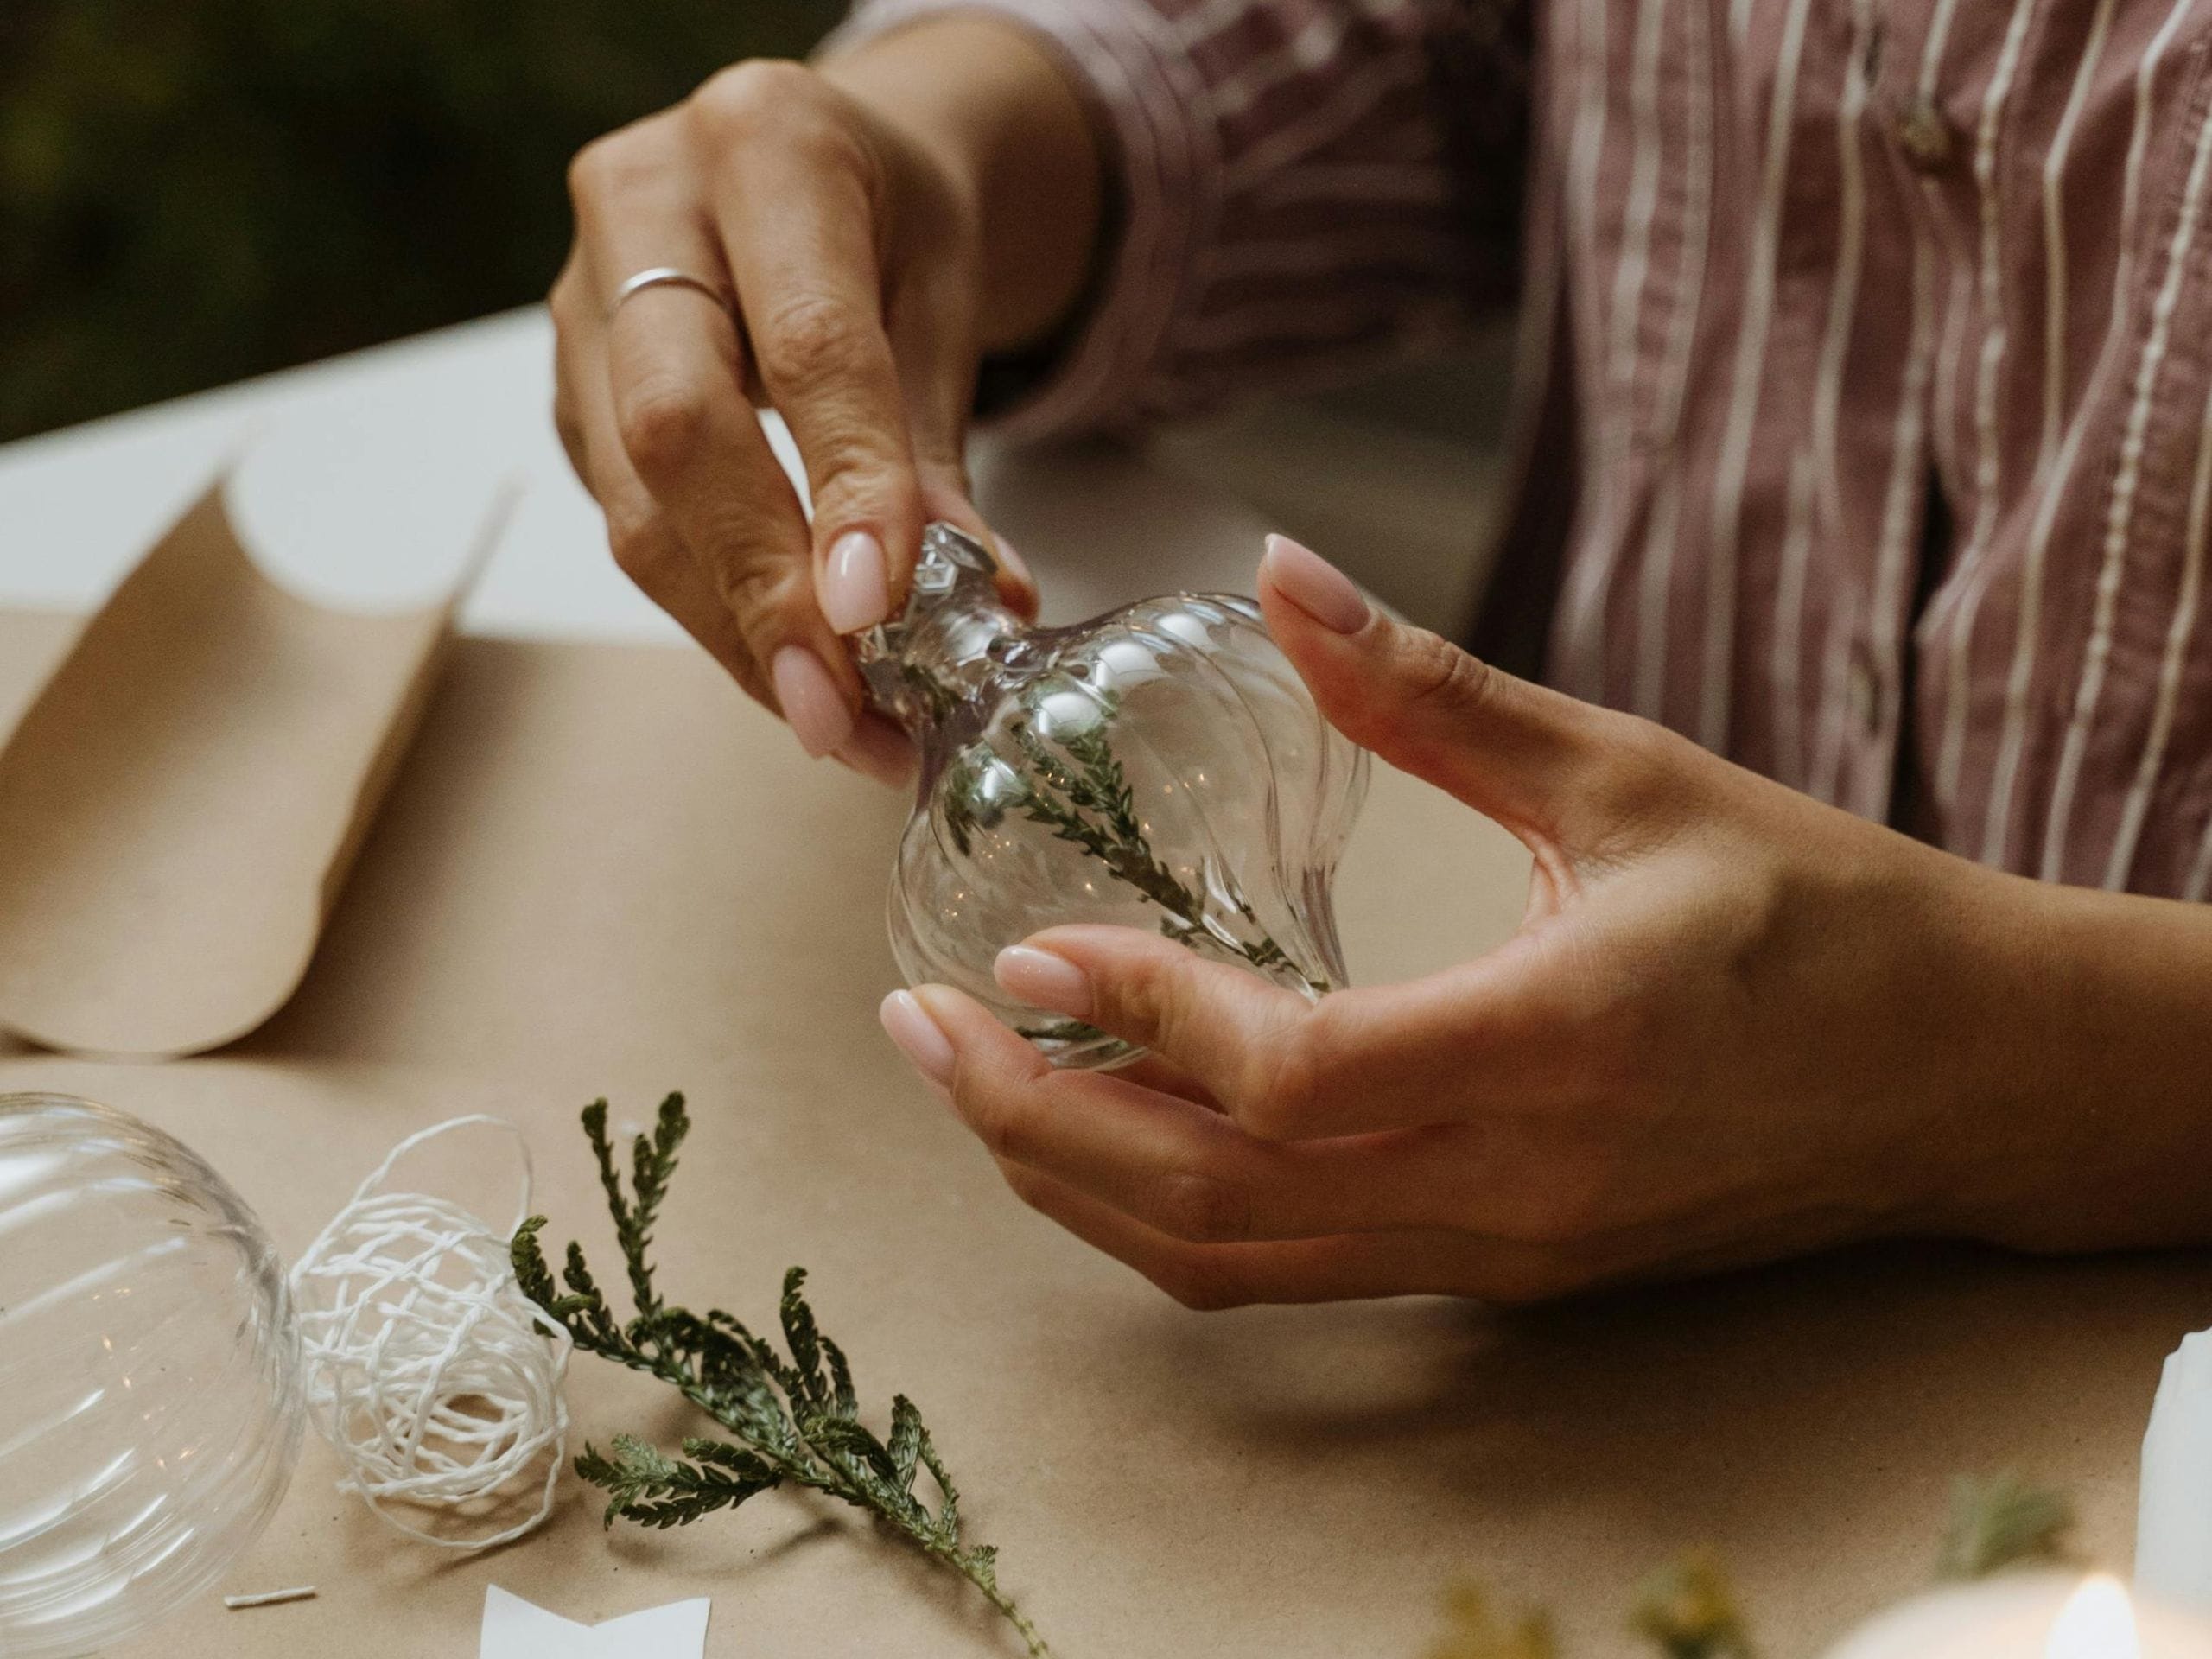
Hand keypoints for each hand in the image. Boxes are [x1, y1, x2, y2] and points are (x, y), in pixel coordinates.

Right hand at [548, 23, 1099, 780]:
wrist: (814, 163)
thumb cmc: (889, 219)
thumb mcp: (945, 295)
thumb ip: (937, 448)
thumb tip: (976, 603)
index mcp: (765, 142)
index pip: (803, 342)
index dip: (843, 487)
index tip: (882, 613)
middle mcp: (643, 205)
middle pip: (676, 429)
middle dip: (763, 590)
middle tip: (842, 714)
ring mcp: (580, 297)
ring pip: (634, 502)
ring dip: (739, 634)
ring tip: (842, 727)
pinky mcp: (566, 386)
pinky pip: (630, 522)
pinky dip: (715, 613)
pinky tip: (788, 672)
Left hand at [876, 535, 2109, 1306]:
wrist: (1964, 1077)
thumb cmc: (1823, 912)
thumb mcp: (1631, 772)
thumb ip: (1434, 691)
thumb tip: (1276, 574)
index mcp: (1555, 1046)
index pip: (1294, 1079)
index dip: (1141, 1022)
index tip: (1024, 950)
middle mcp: (1512, 1183)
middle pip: (1216, 1203)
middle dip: (1040, 1126)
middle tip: (915, 1031)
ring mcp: (1501, 1248)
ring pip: (1237, 1261)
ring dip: (1083, 1186)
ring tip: (974, 1087)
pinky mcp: (1502, 1267)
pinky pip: (1293, 1270)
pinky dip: (1171, 1217)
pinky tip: (1106, 1139)